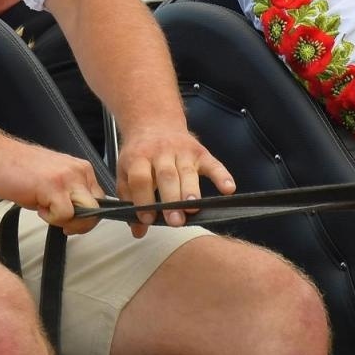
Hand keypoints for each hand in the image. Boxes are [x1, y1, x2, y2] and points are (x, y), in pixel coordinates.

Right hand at [0, 136, 105, 235]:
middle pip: (96, 209)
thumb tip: (80, 217)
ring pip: (85, 213)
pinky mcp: (53, 186)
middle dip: (79, 223)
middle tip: (60, 222)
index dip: (85, 216)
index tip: (70, 221)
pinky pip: (65, 214)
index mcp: (80, 169)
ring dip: (65, 220)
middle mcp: (78, 171)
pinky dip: (50, 217)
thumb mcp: (53, 180)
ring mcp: (67, 178)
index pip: (99, 200)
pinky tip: (37, 203)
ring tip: (46, 209)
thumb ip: (70, 195)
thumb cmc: (19, 169)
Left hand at [116, 125, 233, 236]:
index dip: (143, 198)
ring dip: (191, 191)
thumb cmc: (140, 154)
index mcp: (138, 157)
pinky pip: (213, 164)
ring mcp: (182, 151)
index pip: (140, 178)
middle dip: (171, 200)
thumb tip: (138, 231)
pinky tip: (228, 189)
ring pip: (187, 172)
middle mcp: (161, 152)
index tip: (147, 219)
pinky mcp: (200, 152)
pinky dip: (222, 176)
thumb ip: (130, 200)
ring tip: (193, 209)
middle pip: (166, 176)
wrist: (154, 123)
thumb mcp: (126, 173)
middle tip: (175, 221)